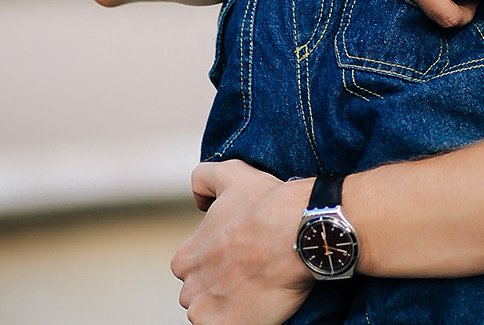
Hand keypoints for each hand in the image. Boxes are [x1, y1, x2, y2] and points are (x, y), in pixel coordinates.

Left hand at [172, 161, 312, 324]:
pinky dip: (236, 320)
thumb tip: (198, 200)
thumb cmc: (266, 204)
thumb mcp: (229, 173)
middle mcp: (192, 286)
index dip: (210, 260)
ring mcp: (209, 311)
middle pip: (196, 293)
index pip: (187, 266)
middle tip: (244, 273)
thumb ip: (202, 179)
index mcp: (187, 256)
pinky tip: (255, 305)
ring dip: (224, 306)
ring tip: (251, 290)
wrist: (297, 232)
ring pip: (209, 314)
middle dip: (214, 285)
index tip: (232, 255)